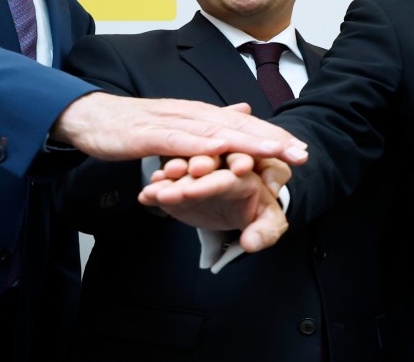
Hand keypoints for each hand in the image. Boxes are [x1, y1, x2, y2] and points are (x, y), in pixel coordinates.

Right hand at [51, 93, 307, 164]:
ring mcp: (172, 123)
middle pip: (238, 126)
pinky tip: (222, 151)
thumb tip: (245, 110)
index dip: (273, 137)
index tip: (301, 151)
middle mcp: (191, 114)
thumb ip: (210, 121)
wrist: (89, 117)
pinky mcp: (151, 134)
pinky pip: (180, 142)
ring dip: (247, 141)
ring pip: (216, 132)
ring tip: (275, 152)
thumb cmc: (132, 126)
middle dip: (272, 140)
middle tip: (302, 154)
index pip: (243, 125)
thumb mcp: (177, 125)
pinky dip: (203, 146)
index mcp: (199, 115)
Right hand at [139, 153, 290, 252]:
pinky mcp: (184, 186)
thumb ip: (263, 233)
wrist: (243, 213)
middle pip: (202, 169)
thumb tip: (250, 243)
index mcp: (245, 175)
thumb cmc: (259, 215)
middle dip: (184, 178)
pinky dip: (157, 191)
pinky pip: (170, 185)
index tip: (192, 192)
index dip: (210, 183)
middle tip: (169, 186)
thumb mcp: (268, 224)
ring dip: (168, 182)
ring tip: (154, 191)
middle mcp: (220, 169)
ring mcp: (199, 176)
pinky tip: (145, 196)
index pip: (228, 177)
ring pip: (182, 174)